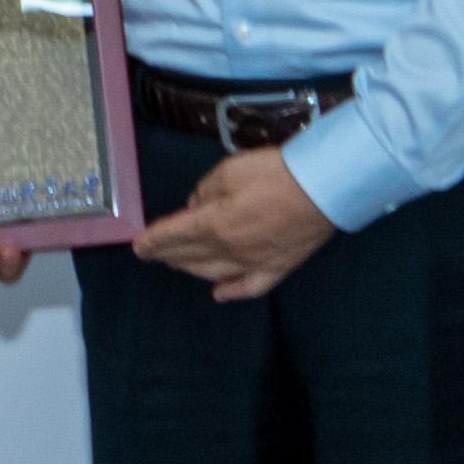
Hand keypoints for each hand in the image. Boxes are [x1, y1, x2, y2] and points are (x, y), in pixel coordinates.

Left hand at [133, 148, 334, 304]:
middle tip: (153, 252)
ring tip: (177, 263)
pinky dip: (230, 292)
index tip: (139, 246)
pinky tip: (219, 293)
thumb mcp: (229, 169)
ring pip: (212, 273)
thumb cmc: (275, 174)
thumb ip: (205, 190)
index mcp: (213, 224)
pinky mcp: (277, 269)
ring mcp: (253, 264)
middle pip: (189, 256)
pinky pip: (248, 287)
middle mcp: (228, 250)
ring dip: (190, 269)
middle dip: (167, 253)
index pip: (173, 235)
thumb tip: (195, 206)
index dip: (154, 240)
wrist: (323, 188)